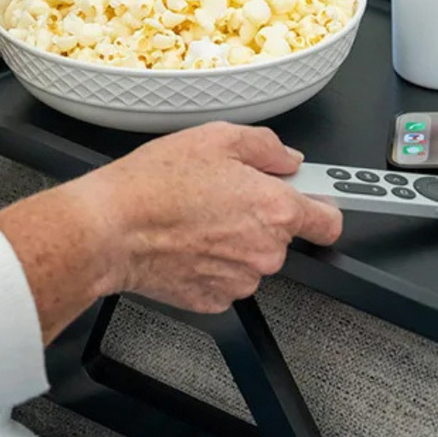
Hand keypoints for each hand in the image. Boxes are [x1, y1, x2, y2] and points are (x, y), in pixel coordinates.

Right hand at [0, 122, 341, 342]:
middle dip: (262, 217)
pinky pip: (226, 278)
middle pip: (283, 236)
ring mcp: (240, 279)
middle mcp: (265, 250)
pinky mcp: (213, 299)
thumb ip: (267, 147)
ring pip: (252, 259)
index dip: (322, 207)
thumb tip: (288, 159)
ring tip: (197, 216)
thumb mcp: (218, 137)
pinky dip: (212, 263)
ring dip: (235, 241)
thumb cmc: (154, 183)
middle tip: (226, 195)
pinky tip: (187, 241)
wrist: (108, 229)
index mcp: (275, 209)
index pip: (330, 221)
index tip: (319, 201)